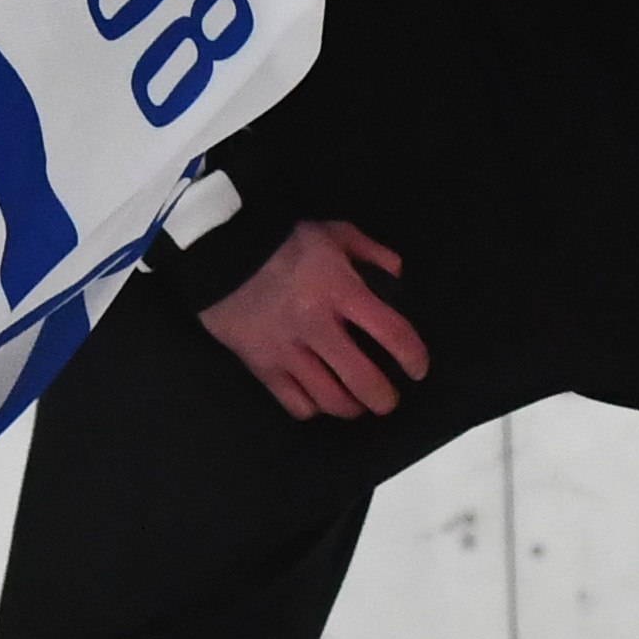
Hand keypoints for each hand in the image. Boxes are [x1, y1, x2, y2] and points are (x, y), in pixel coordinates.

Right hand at [200, 219, 428, 418]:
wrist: (220, 249)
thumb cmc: (281, 240)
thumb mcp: (332, 232)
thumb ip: (369, 250)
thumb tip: (397, 273)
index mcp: (341, 291)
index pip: (392, 333)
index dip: (413, 357)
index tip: (418, 370)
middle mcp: (318, 326)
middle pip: (362, 380)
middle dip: (384, 398)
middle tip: (388, 400)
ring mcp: (287, 349)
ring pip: (329, 399)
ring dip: (351, 407)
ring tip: (356, 403)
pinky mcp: (260, 364)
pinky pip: (293, 402)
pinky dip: (312, 407)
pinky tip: (318, 398)